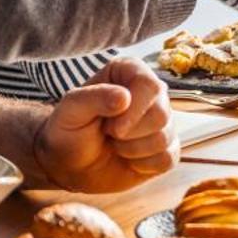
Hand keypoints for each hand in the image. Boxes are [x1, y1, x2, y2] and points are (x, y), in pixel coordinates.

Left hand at [32, 58, 178, 191]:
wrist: (70, 164)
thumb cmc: (69, 131)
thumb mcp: (70, 111)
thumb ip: (93, 98)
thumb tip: (124, 97)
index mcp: (129, 72)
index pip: (150, 86)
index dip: (134, 111)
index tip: (110, 127)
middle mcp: (151, 93)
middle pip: (161, 114)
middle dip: (129, 133)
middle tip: (108, 134)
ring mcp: (161, 121)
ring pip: (164, 138)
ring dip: (132, 150)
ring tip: (114, 144)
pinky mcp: (166, 148)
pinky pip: (167, 159)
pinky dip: (142, 165)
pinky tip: (128, 159)